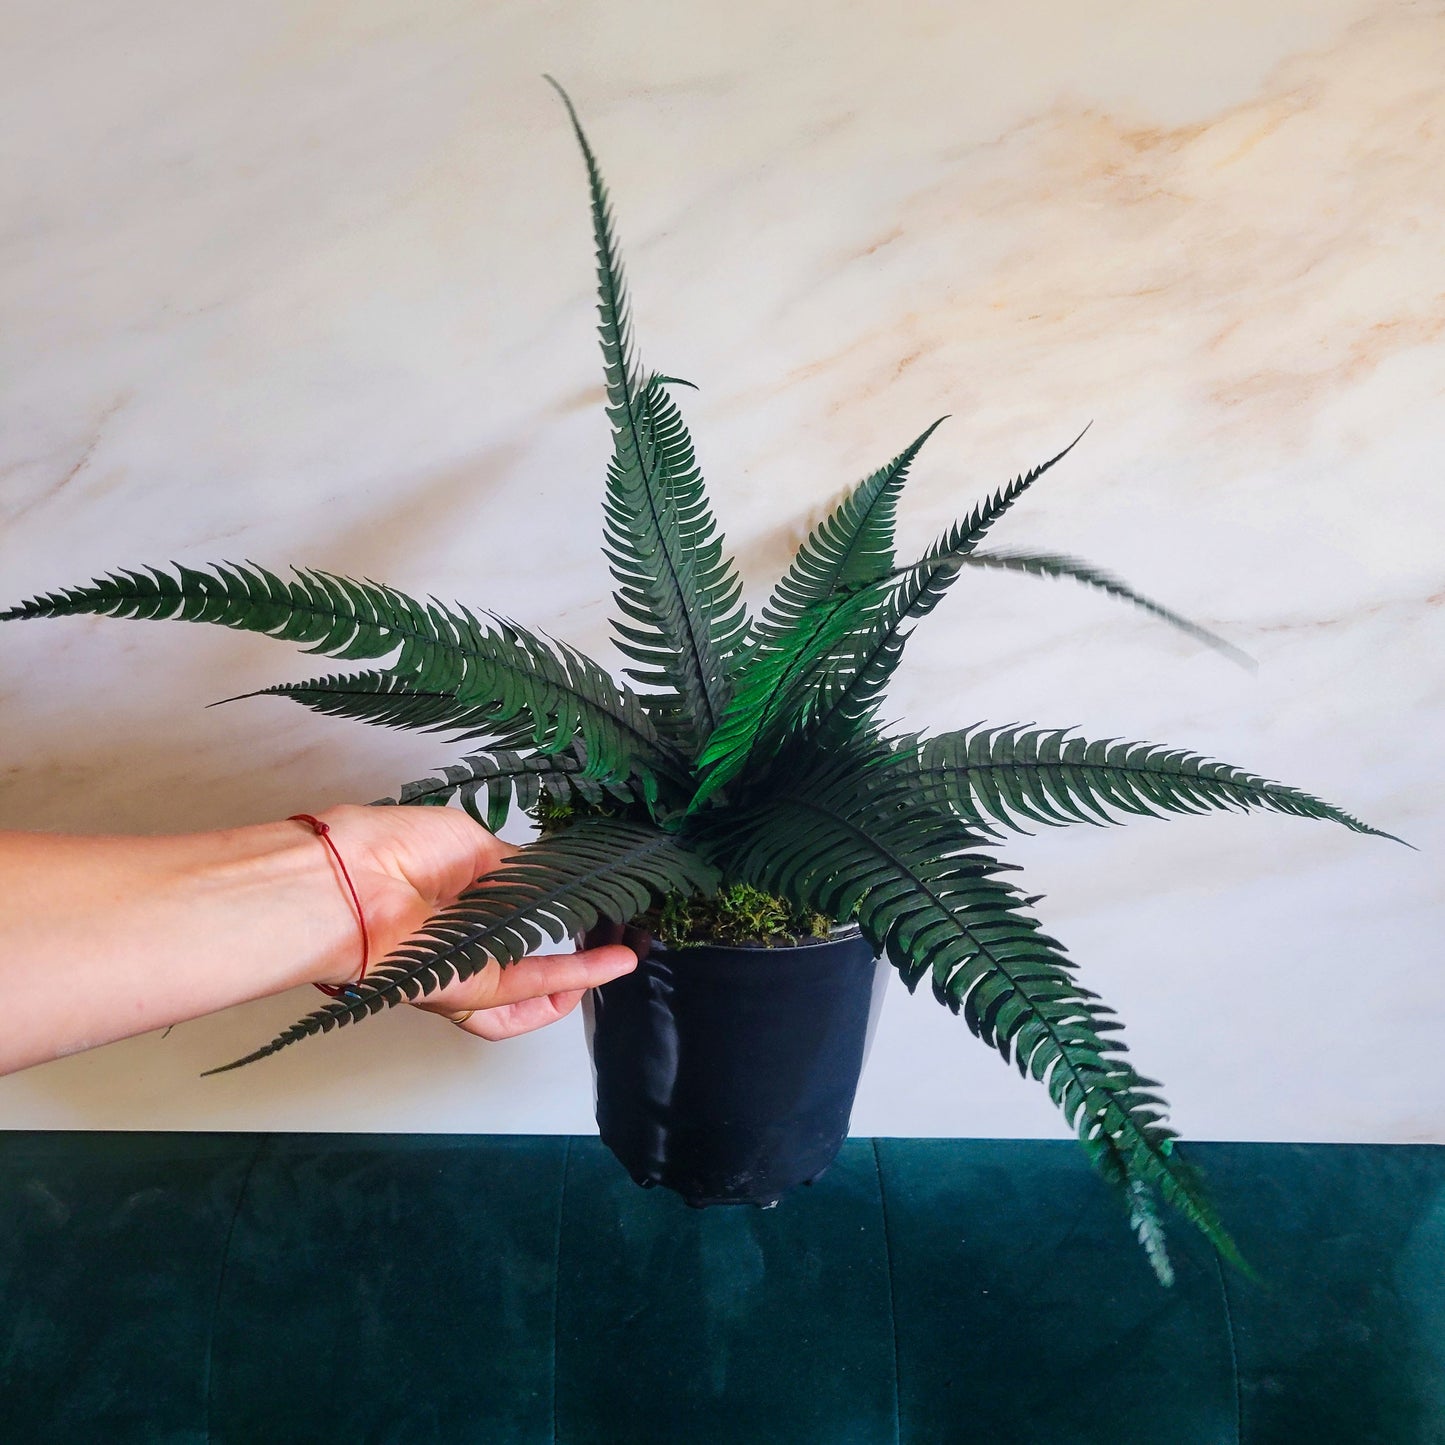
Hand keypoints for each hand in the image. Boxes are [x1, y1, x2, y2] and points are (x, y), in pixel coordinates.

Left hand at [311, 804, 638, 1039]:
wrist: (350, 881)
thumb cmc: (393, 848)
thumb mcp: (472, 843)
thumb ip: (514, 868)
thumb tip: (547, 876)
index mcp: (453, 898)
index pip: (510, 911)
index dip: (548, 908)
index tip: (587, 899)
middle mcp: (458, 938)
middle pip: (522, 958)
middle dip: (569, 954)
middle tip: (612, 938)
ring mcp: (462, 968)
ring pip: (531, 986)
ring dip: (579, 977)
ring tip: (622, 959)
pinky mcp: (467, 989)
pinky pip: (529, 985)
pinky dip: (575, 976)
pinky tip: (612, 963)